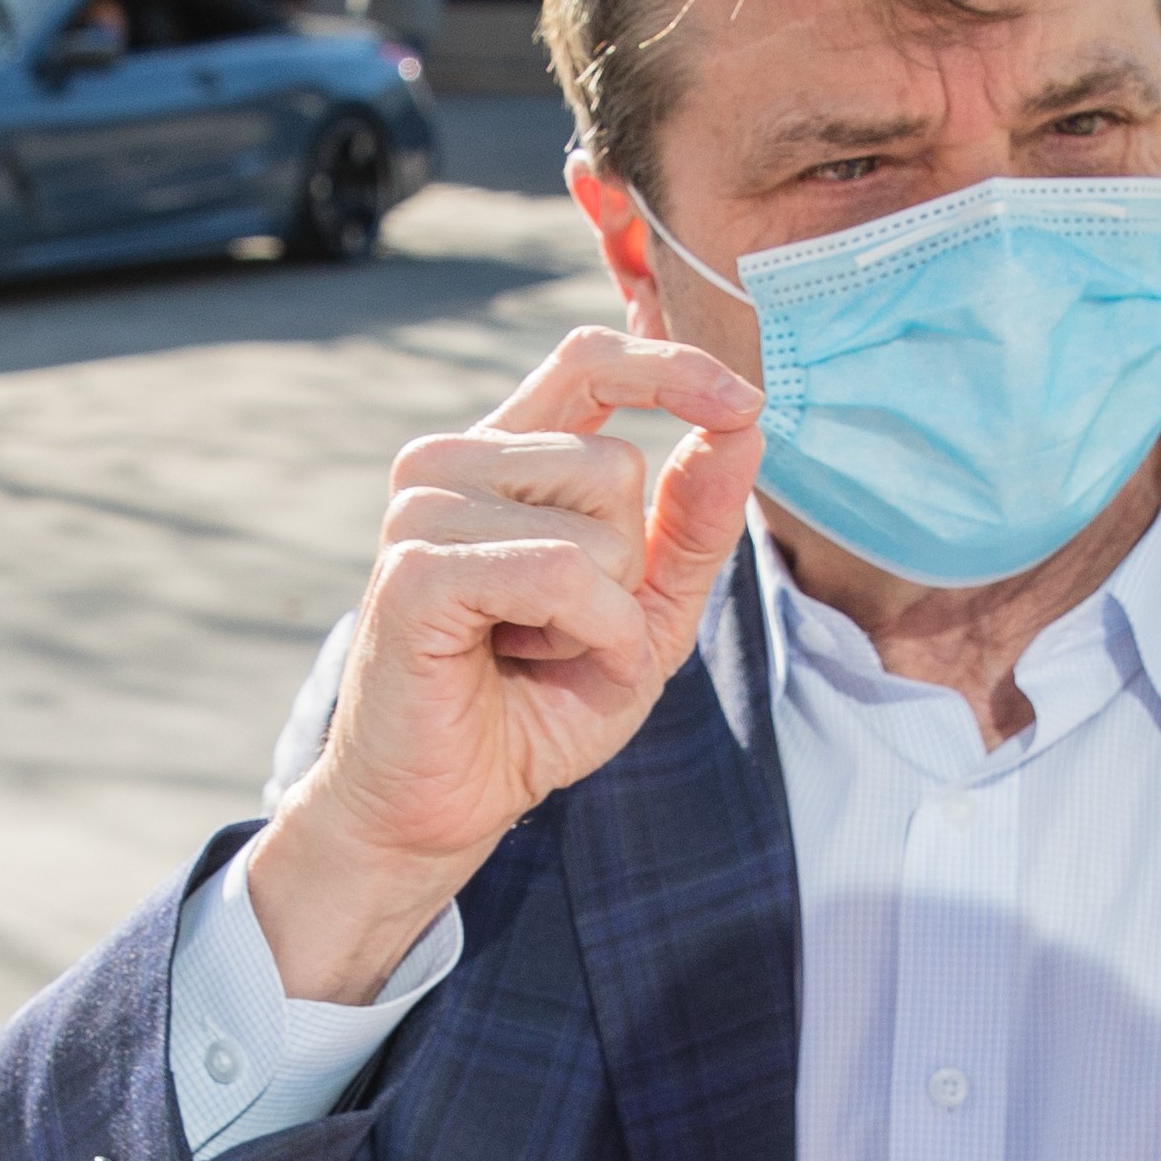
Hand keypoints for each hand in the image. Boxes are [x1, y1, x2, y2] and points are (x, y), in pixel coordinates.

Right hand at [240, 329, 766, 1000]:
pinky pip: (563, 573)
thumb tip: (744, 424)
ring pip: (595, 517)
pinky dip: (590, 631)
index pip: (588, 358)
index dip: (670, 365)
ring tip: (536, 648)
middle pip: (613, 459)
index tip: (742, 401)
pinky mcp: (416, 569)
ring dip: (605, 610)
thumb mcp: (647, 610)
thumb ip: (694, 523)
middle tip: (567, 629)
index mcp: (502, 456)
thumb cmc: (537, 703)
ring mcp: (423, 509)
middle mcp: (450, 464)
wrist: (448, 802)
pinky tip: (539, 662)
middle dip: (629, 564)